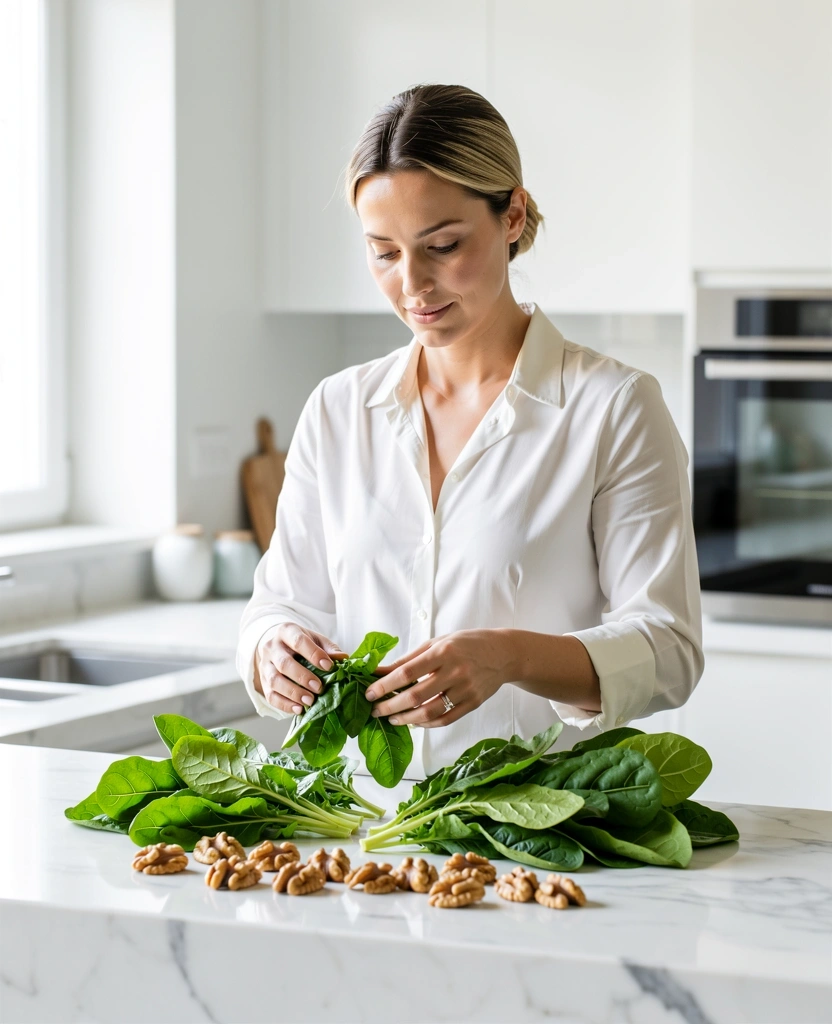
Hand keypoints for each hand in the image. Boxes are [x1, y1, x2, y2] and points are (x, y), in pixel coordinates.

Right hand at [254, 622, 347, 714]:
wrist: (279, 647)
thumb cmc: (301, 643)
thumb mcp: (315, 639)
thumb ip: (328, 648)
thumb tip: (342, 658)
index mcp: (286, 631)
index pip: (298, 641)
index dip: (314, 654)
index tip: (328, 666)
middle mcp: (272, 647)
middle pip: (284, 663)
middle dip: (302, 677)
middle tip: (319, 688)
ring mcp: (265, 666)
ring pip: (274, 681)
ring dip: (293, 693)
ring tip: (310, 701)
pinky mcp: (263, 682)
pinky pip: (270, 695)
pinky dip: (285, 704)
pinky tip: (299, 709)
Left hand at [364, 629, 515, 727]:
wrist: (503, 653)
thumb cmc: (466, 644)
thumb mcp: (437, 643)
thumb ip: (409, 659)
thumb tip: (380, 672)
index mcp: (443, 652)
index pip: (408, 672)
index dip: (385, 685)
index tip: (370, 693)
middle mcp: (455, 671)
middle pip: (416, 695)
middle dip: (391, 705)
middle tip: (375, 710)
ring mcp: (466, 690)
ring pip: (430, 712)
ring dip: (406, 718)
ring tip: (391, 718)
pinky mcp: (473, 703)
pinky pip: (445, 719)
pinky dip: (426, 724)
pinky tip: (414, 721)